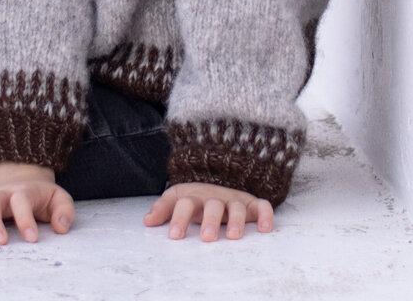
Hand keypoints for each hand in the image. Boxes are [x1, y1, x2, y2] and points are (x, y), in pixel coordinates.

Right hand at [0, 162, 73, 245]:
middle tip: (0, 242)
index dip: (25, 219)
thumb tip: (60, 227)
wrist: (25, 180)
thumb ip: (64, 211)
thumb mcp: (59, 199)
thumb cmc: (42, 197)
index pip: (21, 200)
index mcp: (24, 191)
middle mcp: (3, 193)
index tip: (32, 239)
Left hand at [142, 182, 273, 241]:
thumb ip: (163, 208)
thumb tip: (147, 221)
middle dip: (209, 221)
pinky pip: (262, 206)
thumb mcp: (178, 197)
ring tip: (233, 236)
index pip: (185, 204)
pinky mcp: (252, 203)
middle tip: (206, 238)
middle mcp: (215, 197)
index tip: (174, 236)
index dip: (179, 218)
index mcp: (195, 197)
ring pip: (236, 207)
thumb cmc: (197, 197)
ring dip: (235, 220)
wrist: (221, 175)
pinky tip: (266, 228)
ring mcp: (234, 199)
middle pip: (212, 205)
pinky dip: (266, 214)